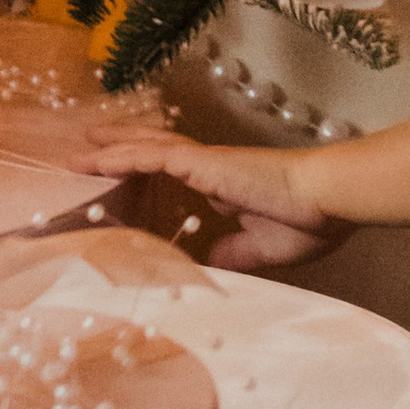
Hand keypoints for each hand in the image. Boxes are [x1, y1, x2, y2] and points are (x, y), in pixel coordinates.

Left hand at [80, 123, 339, 273]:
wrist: (327, 199)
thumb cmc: (307, 222)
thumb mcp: (260, 249)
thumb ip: (231, 253)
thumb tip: (205, 264)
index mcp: (223, 188)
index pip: (176, 174)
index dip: (150, 171)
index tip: (128, 176)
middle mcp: (210, 169)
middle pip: (155, 151)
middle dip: (123, 147)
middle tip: (90, 145)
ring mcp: (205, 163)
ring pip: (148, 148)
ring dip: (113, 146)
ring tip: (82, 144)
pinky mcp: (203, 162)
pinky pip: (152, 156)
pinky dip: (123, 154)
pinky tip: (98, 156)